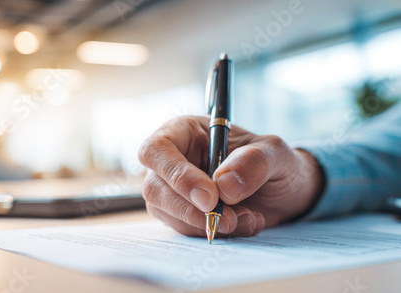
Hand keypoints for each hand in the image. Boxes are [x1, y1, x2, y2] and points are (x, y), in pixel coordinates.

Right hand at [138, 116, 322, 236]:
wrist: (284, 192)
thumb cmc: (273, 162)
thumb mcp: (275, 153)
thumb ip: (254, 161)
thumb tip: (223, 185)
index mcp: (185, 132)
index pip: (157, 149)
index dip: (176, 174)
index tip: (209, 197)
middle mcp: (173, 160)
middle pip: (154, 187)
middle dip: (190, 209)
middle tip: (228, 219)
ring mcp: (173, 189)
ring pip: (166, 213)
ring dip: (205, 224)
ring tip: (246, 218)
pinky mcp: (182, 214)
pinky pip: (184, 229)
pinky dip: (212, 232)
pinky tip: (243, 223)